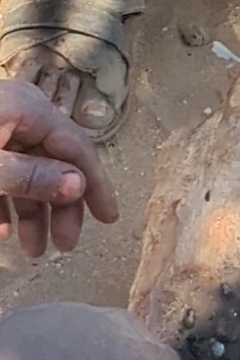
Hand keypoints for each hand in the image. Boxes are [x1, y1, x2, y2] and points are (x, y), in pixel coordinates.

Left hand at [0, 81, 118, 256]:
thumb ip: (32, 176)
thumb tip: (78, 185)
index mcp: (30, 108)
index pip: (78, 148)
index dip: (96, 185)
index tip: (109, 219)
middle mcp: (21, 114)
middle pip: (55, 163)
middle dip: (61, 207)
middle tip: (65, 246)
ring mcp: (1, 126)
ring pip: (29, 172)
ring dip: (33, 212)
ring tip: (32, 250)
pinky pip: (5, 172)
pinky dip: (7, 202)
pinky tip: (4, 232)